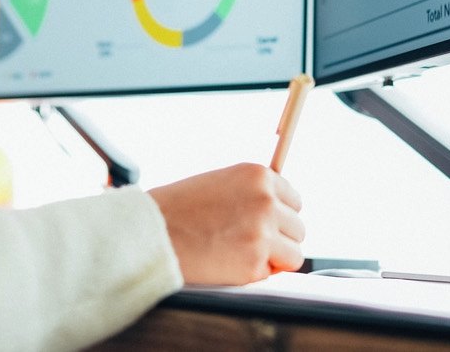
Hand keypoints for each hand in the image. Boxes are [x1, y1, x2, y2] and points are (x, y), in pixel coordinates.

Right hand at [146, 162, 304, 284]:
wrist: (151, 232)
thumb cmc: (177, 208)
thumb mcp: (220, 183)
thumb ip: (252, 193)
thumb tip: (281, 212)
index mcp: (257, 175)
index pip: (294, 200)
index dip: (279, 216)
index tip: (264, 224)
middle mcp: (266, 200)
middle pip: (298, 227)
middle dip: (278, 238)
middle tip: (249, 242)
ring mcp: (263, 232)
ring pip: (294, 254)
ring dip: (274, 259)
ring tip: (242, 254)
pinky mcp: (254, 263)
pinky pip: (272, 274)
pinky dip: (255, 274)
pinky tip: (230, 264)